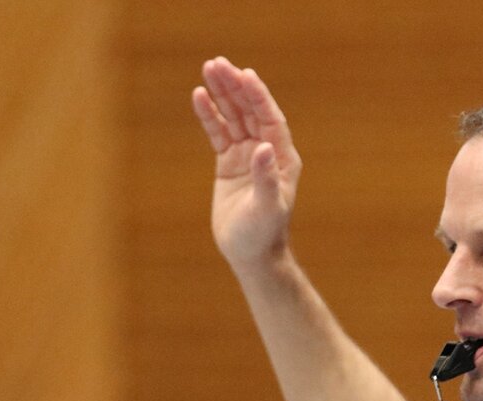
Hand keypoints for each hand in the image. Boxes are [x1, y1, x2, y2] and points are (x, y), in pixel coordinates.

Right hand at [192, 57, 301, 268]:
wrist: (252, 254)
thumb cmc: (263, 234)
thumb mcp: (267, 208)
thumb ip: (266, 178)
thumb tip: (264, 148)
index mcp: (283, 159)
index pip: (270, 119)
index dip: (258, 97)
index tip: (244, 74)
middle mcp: (267, 152)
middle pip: (250, 112)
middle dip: (235, 87)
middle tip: (217, 64)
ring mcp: (247, 156)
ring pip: (234, 118)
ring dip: (222, 94)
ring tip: (208, 69)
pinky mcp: (229, 164)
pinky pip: (218, 133)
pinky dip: (209, 116)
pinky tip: (199, 96)